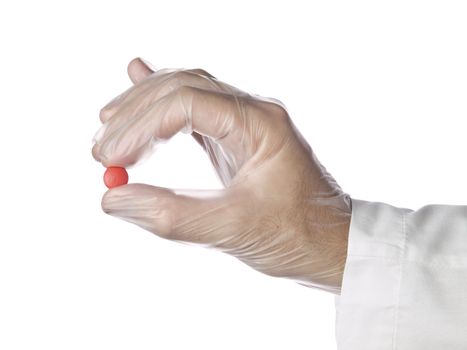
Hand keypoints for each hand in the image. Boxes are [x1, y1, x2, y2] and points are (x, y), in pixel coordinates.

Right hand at [92, 58, 351, 293]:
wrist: (334, 244)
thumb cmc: (298, 236)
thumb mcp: (233, 230)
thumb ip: (171, 216)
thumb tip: (112, 198)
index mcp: (261, 123)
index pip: (187, 103)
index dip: (140, 126)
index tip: (109, 158)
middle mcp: (254, 112)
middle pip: (182, 87)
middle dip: (136, 113)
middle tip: (101, 149)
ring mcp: (246, 122)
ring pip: (186, 92)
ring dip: (145, 106)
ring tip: (108, 123)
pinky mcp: (237, 139)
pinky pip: (196, 109)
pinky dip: (164, 104)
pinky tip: (140, 80)